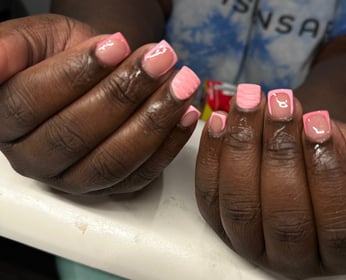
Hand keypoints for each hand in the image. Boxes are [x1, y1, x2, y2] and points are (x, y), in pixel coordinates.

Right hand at [0, 15, 200, 193]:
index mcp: (6, 123)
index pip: (34, 101)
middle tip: (160, 60)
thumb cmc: (60, 55)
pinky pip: (141, 175)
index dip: (77, 73)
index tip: (117, 44)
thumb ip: (10, 49)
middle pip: (76, 135)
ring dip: (153, 121)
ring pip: (112, 161)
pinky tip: (187, 114)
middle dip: (124, 94)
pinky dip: (169, 145)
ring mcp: (74, 180)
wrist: (90, 76)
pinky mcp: (110, 188)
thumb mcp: (34, 40)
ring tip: (181, 85)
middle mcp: (35, 160)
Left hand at [195, 85, 345, 278]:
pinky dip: (212, 152)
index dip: (329, 174)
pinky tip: (221, 119)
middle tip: (282, 103)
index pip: (338, 226)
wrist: (309, 149)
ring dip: (242, 147)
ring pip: (241, 205)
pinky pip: (208, 192)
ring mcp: (248, 241)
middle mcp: (291, 256)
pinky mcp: (217, 220)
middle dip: (281, 153)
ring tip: (250, 101)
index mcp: (339, 252)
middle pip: (285, 217)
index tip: (320, 123)